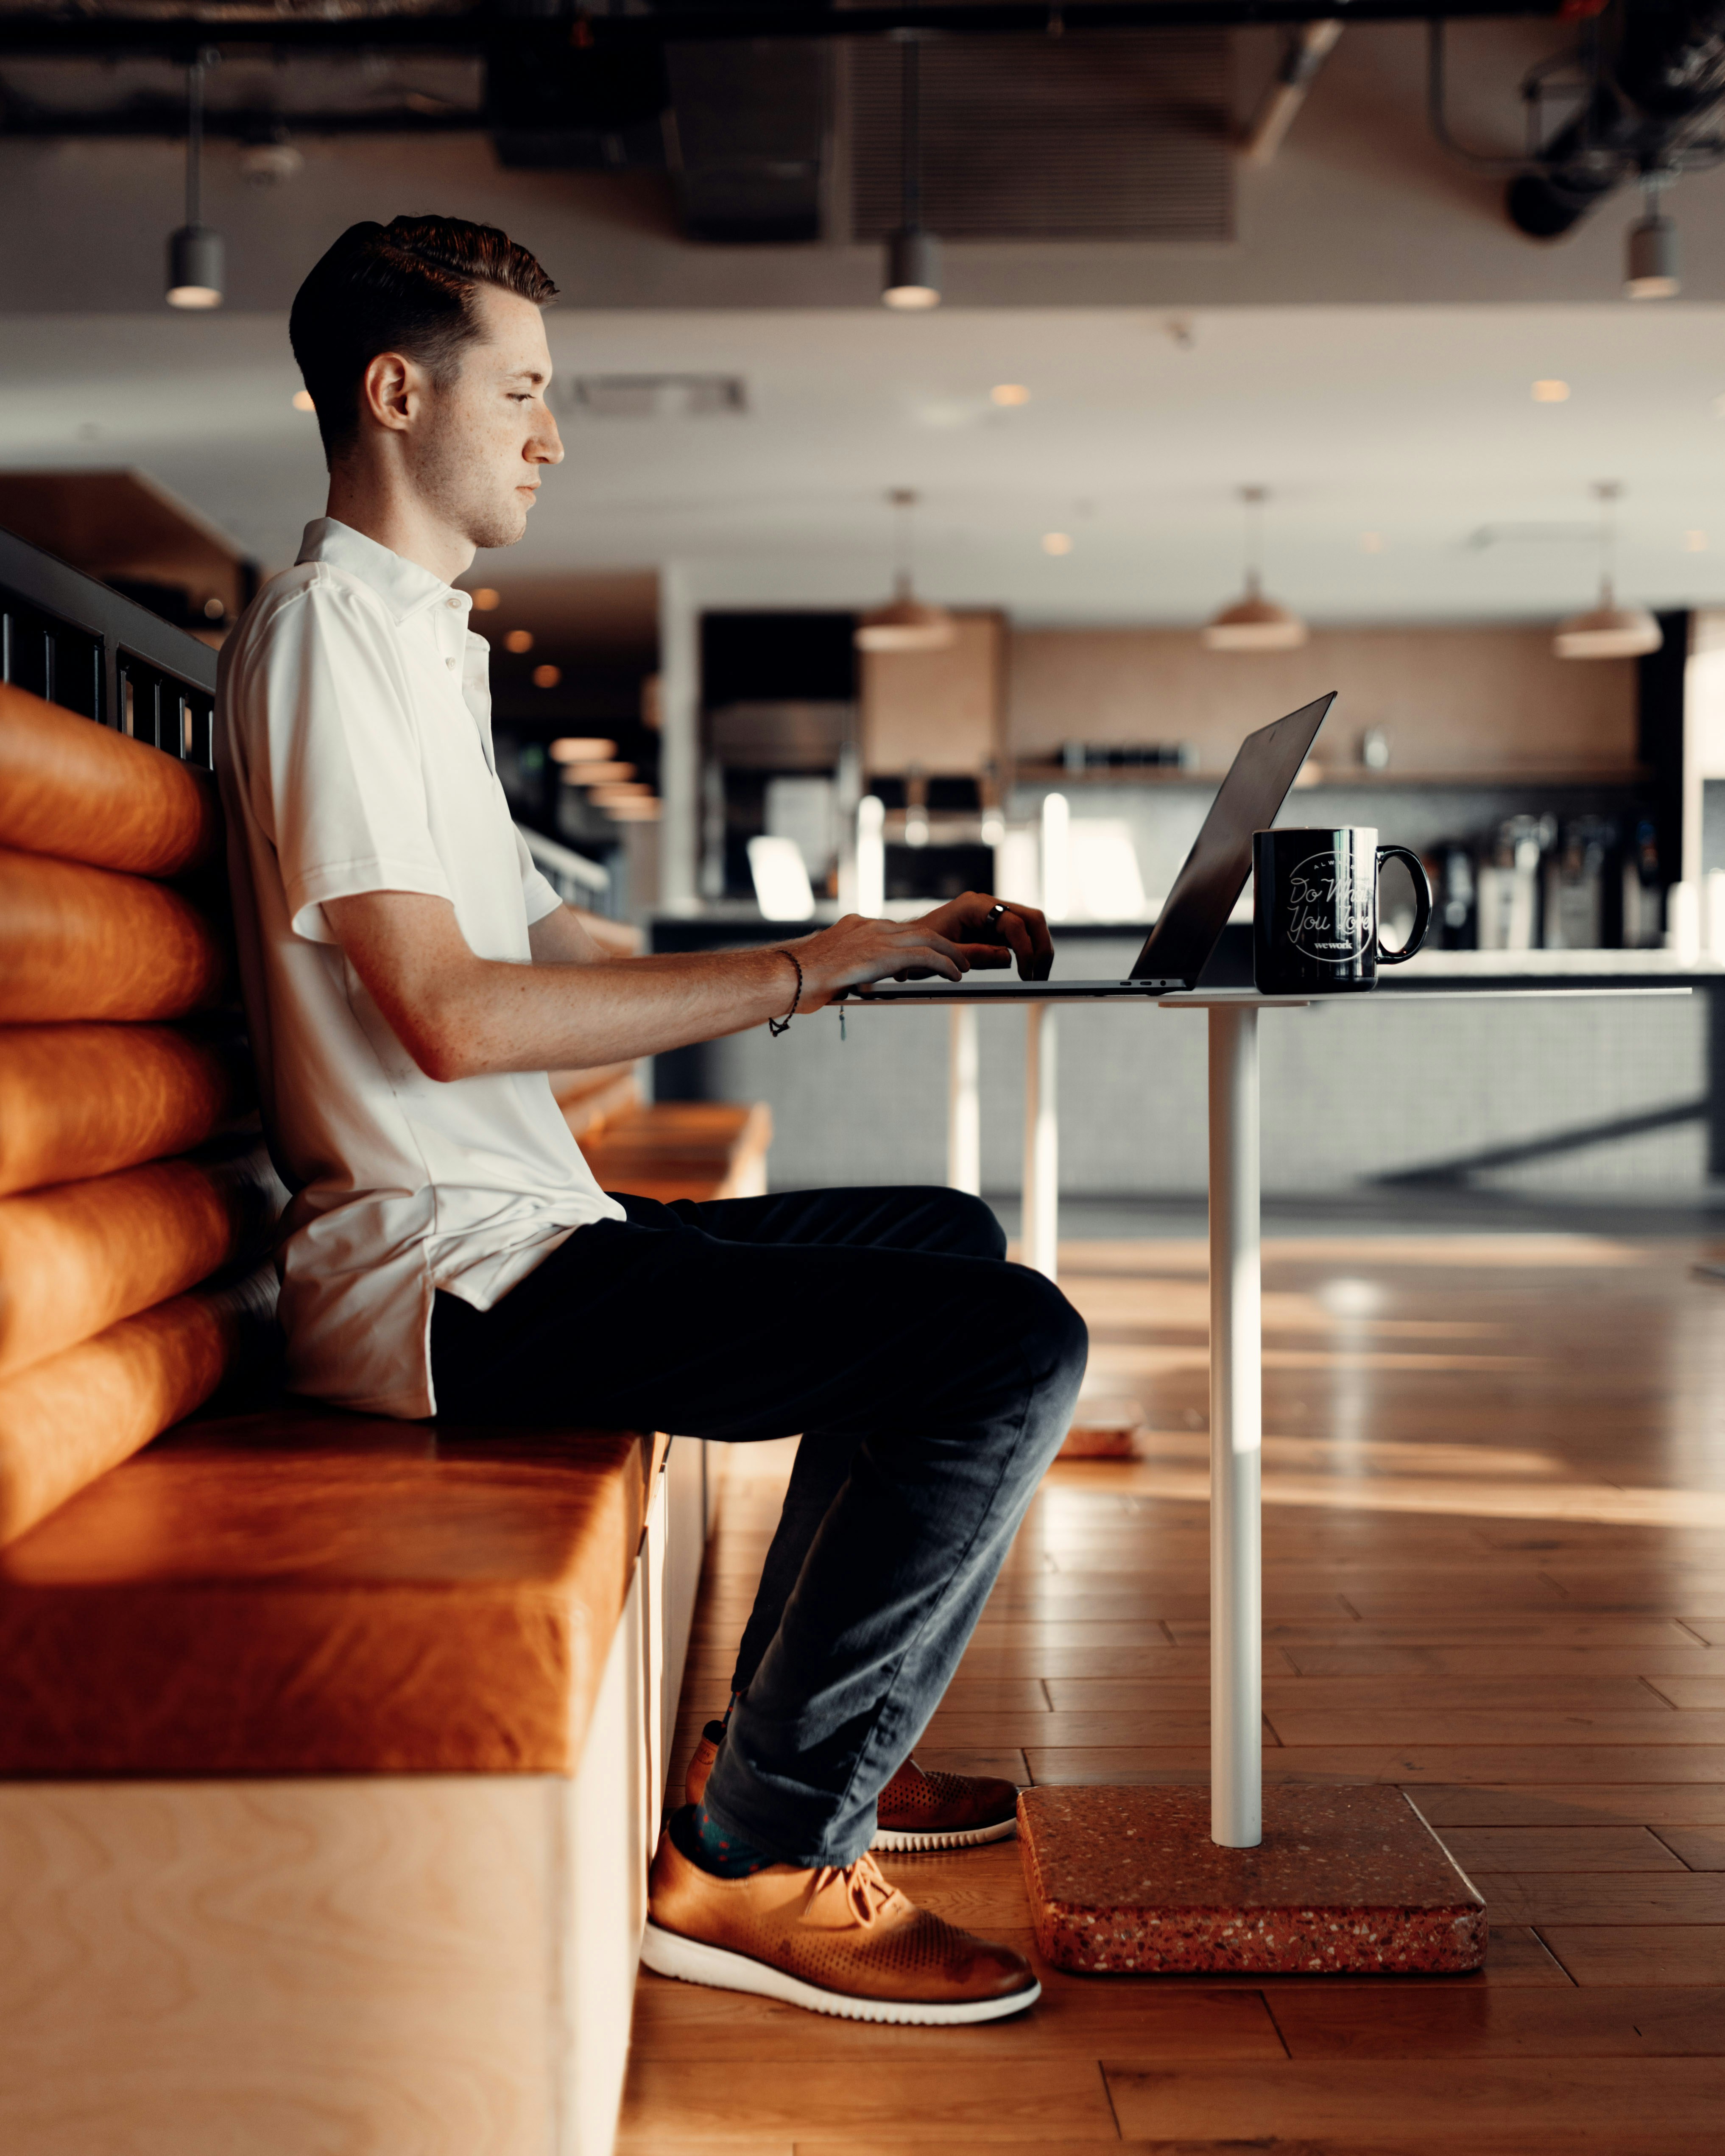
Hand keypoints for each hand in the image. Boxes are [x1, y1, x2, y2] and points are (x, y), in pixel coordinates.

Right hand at [794, 912, 974, 1003]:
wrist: (789, 976)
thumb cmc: (800, 979)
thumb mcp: (830, 968)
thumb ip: (848, 968)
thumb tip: (853, 982)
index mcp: (856, 927)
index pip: (898, 930)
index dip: (919, 942)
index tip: (930, 953)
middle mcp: (869, 926)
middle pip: (918, 929)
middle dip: (942, 943)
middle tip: (958, 956)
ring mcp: (876, 937)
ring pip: (927, 938)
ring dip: (950, 953)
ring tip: (964, 966)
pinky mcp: (882, 953)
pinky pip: (924, 955)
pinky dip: (944, 964)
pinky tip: (955, 975)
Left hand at [916, 892, 1053, 981]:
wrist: (909, 944)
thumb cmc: (920, 947)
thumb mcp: (945, 955)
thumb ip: (977, 954)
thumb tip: (1009, 958)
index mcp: (974, 906)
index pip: (1013, 923)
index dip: (1025, 949)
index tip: (1026, 974)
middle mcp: (987, 905)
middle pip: (1032, 918)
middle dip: (1041, 947)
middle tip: (1039, 976)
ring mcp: (993, 914)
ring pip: (1031, 925)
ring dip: (1039, 950)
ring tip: (1037, 977)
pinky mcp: (995, 926)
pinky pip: (1021, 935)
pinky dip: (1029, 951)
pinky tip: (1028, 971)